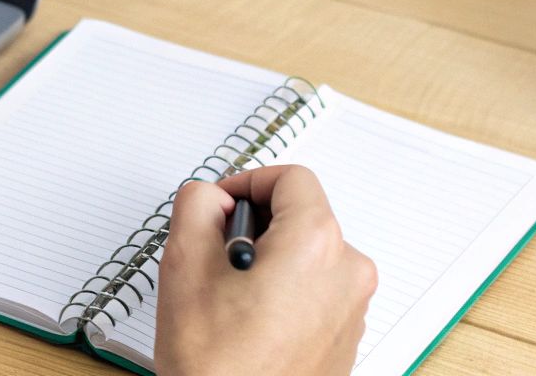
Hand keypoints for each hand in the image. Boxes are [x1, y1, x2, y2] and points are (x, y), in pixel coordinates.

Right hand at [156, 165, 376, 375]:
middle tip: (217, 258)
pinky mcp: (346, 338)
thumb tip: (211, 196)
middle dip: (257, 227)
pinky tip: (249, 324)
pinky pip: (316, 293)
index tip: (223, 205)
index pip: (291, 178)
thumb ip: (197, 206)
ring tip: (230, 301)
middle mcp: (347, 273)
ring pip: (308, 257)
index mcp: (316, 244)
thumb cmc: (216, 365)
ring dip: (271, 263)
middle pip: (302, 217)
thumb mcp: (184, 264)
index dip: (248, 182)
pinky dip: (286, 294)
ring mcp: (352, 310)